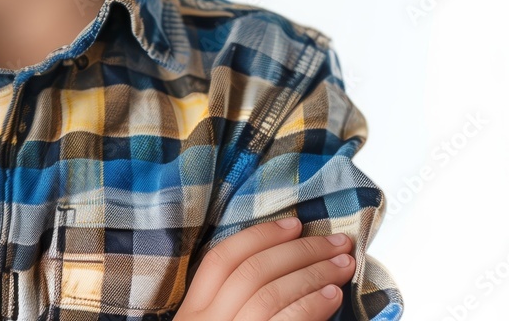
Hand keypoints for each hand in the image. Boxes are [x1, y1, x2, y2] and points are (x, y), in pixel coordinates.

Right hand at [174, 217, 356, 320]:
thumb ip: (233, 303)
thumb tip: (280, 265)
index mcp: (191, 312)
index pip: (220, 259)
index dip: (259, 236)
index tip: (294, 223)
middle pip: (251, 271)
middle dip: (298, 251)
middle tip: (336, 242)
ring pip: (270, 293)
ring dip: (312, 274)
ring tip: (342, 265)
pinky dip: (311, 305)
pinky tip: (331, 296)